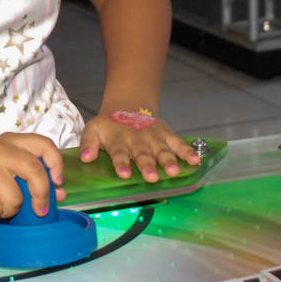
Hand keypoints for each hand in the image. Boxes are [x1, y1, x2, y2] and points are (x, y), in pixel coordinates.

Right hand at [0, 133, 65, 217]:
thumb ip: (35, 178)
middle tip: (40, 211)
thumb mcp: (10, 170)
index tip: (58, 182)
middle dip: (42, 195)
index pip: (44, 144)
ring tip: (0, 204)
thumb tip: (60, 194)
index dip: (56, 164)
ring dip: (11, 209)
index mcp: (12, 141)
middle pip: (35, 171)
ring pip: (16, 197)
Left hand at [79, 113, 199, 181]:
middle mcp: (137, 139)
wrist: (128, 104)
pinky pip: (178, 143)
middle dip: (147, 165)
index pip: (119, 153)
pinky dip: (187, 152)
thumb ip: (88, 143)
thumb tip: (85, 158)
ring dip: (168, 160)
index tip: (124, 174)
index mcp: (118, 140)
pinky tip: (195, 161)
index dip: (122, 163)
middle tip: (152, 177)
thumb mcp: (93, 129)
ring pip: (162, 150)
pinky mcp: (167, 135)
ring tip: (173, 171)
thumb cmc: (109, 124)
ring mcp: (153, 137)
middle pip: (143, 154)